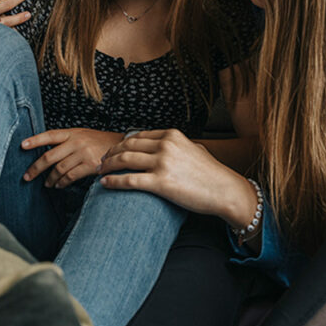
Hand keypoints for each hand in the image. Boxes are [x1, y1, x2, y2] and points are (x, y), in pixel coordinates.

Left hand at [22, 128, 121, 187]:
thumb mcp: (81, 135)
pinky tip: (59, 185)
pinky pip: (71, 176)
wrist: (121, 146)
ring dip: (50, 179)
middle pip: (50, 156)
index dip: (35, 140)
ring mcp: (83, 153)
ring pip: (59, 169)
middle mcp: (76, 142)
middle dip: (36, 168)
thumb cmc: (97, 141)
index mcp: (71, 132)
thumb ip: (65, 141)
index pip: (49, 135)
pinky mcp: (90, 165)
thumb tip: (46, 155)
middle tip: (27, 177)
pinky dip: (62, 183)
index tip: (22, 145)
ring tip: (47, 184)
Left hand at [99, 129, 257, 225]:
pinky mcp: (161, 182)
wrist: (225, 191)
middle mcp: (166, 145)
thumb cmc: (212, 174)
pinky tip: (105, 184)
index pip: (138, 136)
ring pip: (124, 160)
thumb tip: (164, 144)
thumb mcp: (194, 148)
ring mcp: (163, 163)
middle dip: (111, 153)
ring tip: (101, 171)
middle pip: (127, 146)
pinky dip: (113, 181)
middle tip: (102, 161)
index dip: (122, 143)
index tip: (113, 151)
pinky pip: (129, 180)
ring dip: (108, 165)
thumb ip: (177, 144)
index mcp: (172, 135)